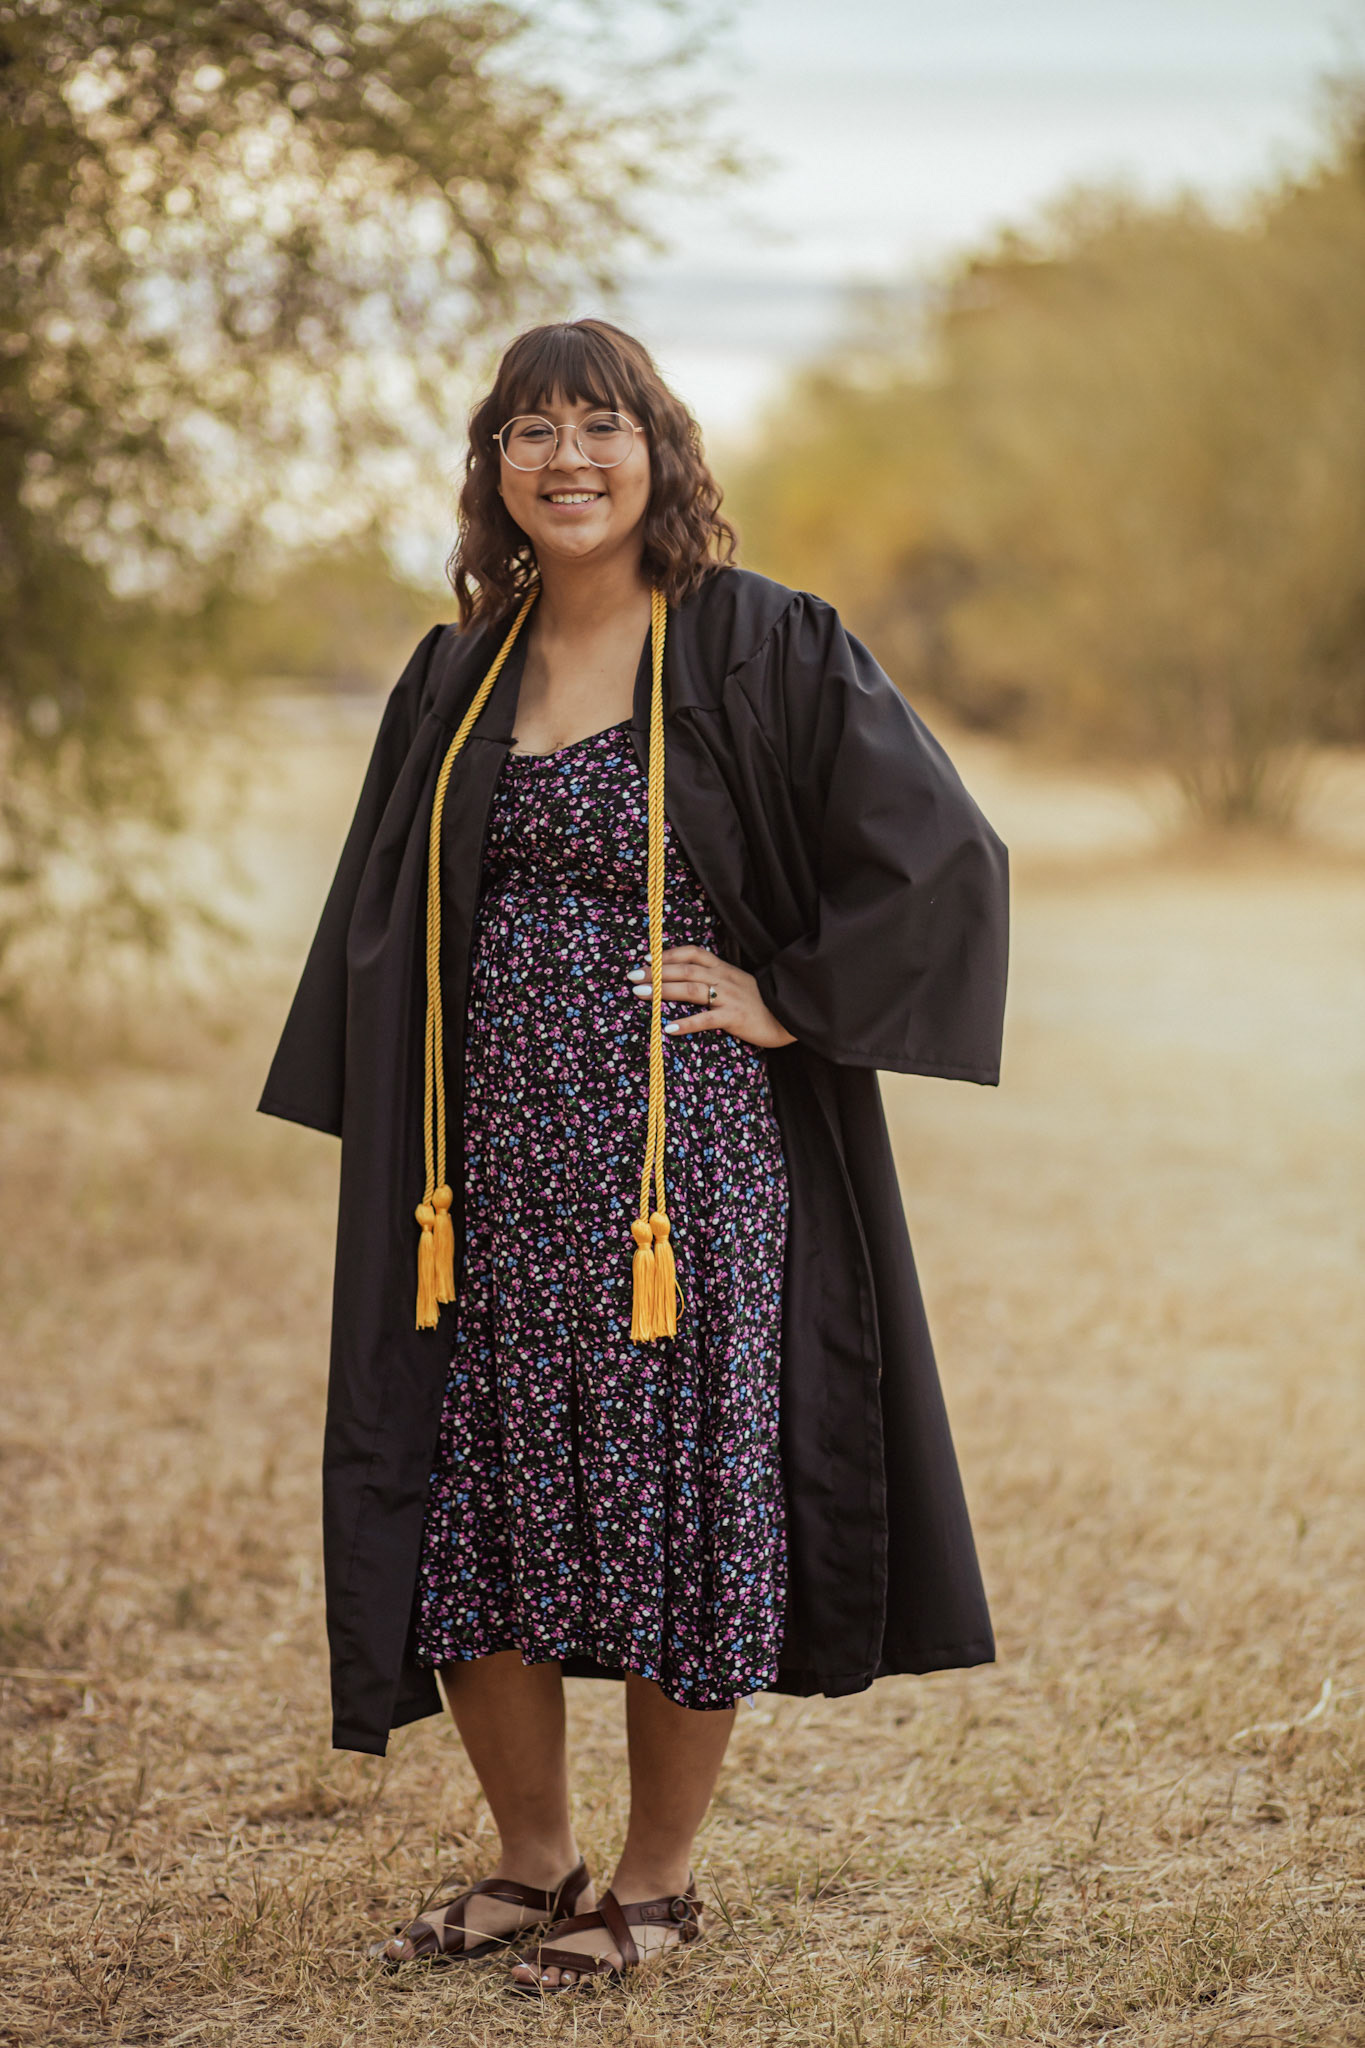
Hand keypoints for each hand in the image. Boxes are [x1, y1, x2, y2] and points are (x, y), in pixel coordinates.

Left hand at [627, 944, 795, 1049]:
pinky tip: (668, 1028)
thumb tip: (686, 981)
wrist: (790, 1016)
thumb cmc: (762, 1003)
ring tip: (640, 994)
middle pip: (685, 969)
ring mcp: (730, 997)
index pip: (693, 953)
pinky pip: (707, 1019)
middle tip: (632, 976)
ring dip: (663, 991)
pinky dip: (686, 1023)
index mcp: (724, 969)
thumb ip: (715, 980)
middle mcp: (725, 979)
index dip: (669, 954)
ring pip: (692, 989)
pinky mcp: (735, 1018)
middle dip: (656, 972)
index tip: (647, 958)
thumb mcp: (738, 984)